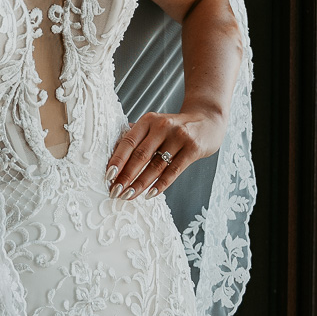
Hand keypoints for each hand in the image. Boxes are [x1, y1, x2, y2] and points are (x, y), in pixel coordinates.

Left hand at [105, 108, 222, 200]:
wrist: (208, 120)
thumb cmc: (176, 127)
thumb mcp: (156, 124)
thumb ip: (138, 137)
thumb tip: (114, 156)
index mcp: (149, 120)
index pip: (128, 142)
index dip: (117, 160)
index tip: (108, 176)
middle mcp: (163, 127)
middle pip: (140, 155)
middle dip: (126, 176)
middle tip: (115, 191)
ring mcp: (179, 137)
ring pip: (156, 166)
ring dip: (140, 184)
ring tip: (129, 195)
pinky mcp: (193, 149)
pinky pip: (173, 171)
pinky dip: (160, 185)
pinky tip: (150, 194)